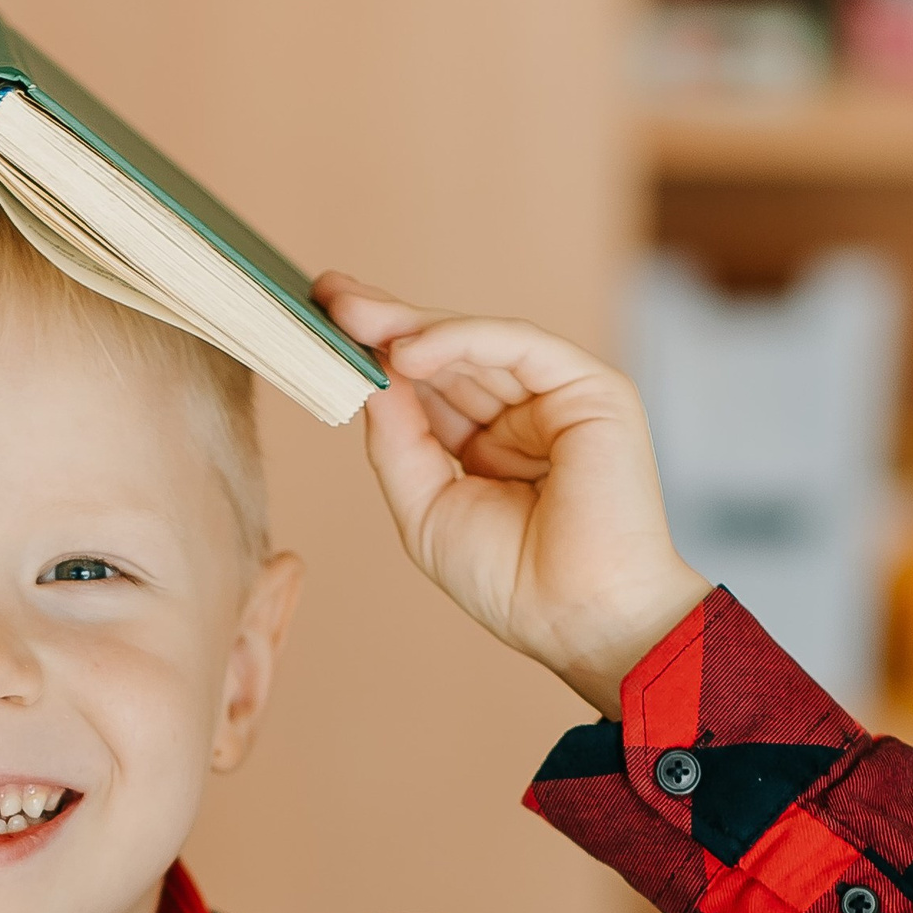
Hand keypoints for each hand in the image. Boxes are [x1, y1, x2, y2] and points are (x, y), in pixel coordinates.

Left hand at [314, 279, 707, 718]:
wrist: (578, 619)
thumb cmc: (511, 581)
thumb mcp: (427, 506)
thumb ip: (398, 441)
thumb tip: (368, 376)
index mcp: (492, 446)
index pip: (429, 385)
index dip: (377, 355)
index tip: (320, 325)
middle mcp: (527, 414)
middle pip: (447, 353)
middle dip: (384, 323)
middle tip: (326, 294)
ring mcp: (560, 397)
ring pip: (477, 341)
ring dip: (409, 324)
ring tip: (349, 314)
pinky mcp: (591, 387)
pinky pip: (516, 345)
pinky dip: (461, 339)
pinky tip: (406, 350)